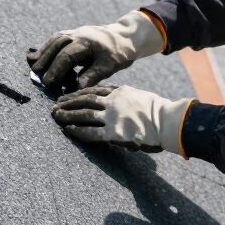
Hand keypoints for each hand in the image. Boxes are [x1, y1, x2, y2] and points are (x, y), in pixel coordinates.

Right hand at [27, 10, 164, 91]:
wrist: (125, 36)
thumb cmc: (118, 53)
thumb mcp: (108, 67)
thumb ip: (91, 78)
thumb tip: (73, 91)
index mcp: (86, 42)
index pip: (66, 56)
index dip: (56, 70)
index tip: (49, 83)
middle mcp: (77, 35)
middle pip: (56, 46)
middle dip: (45, 61)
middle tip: (38, 76)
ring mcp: (73, 32)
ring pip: (53, 41)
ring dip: (43, 53)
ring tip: (34, 66)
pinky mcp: (72, 34)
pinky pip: (55, 40)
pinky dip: (47, 48)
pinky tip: (41, 57)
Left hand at [50, 85, 193, 153]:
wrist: (169, 121)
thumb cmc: (159, 111)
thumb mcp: (138, 96)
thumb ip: (124, 98)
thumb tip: (113, 101)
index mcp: (119, 92)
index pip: (93, 91)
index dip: (77, 93)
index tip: (67, 95)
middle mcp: (113, 102)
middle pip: (84, 100)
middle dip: (68, 103)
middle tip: (55, 105)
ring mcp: (113, 117)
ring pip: (84, 114)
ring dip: (68, 115)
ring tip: (56, 116)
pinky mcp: (115, 133)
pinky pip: (92, 132)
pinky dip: (79, 131)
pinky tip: (69, 130)